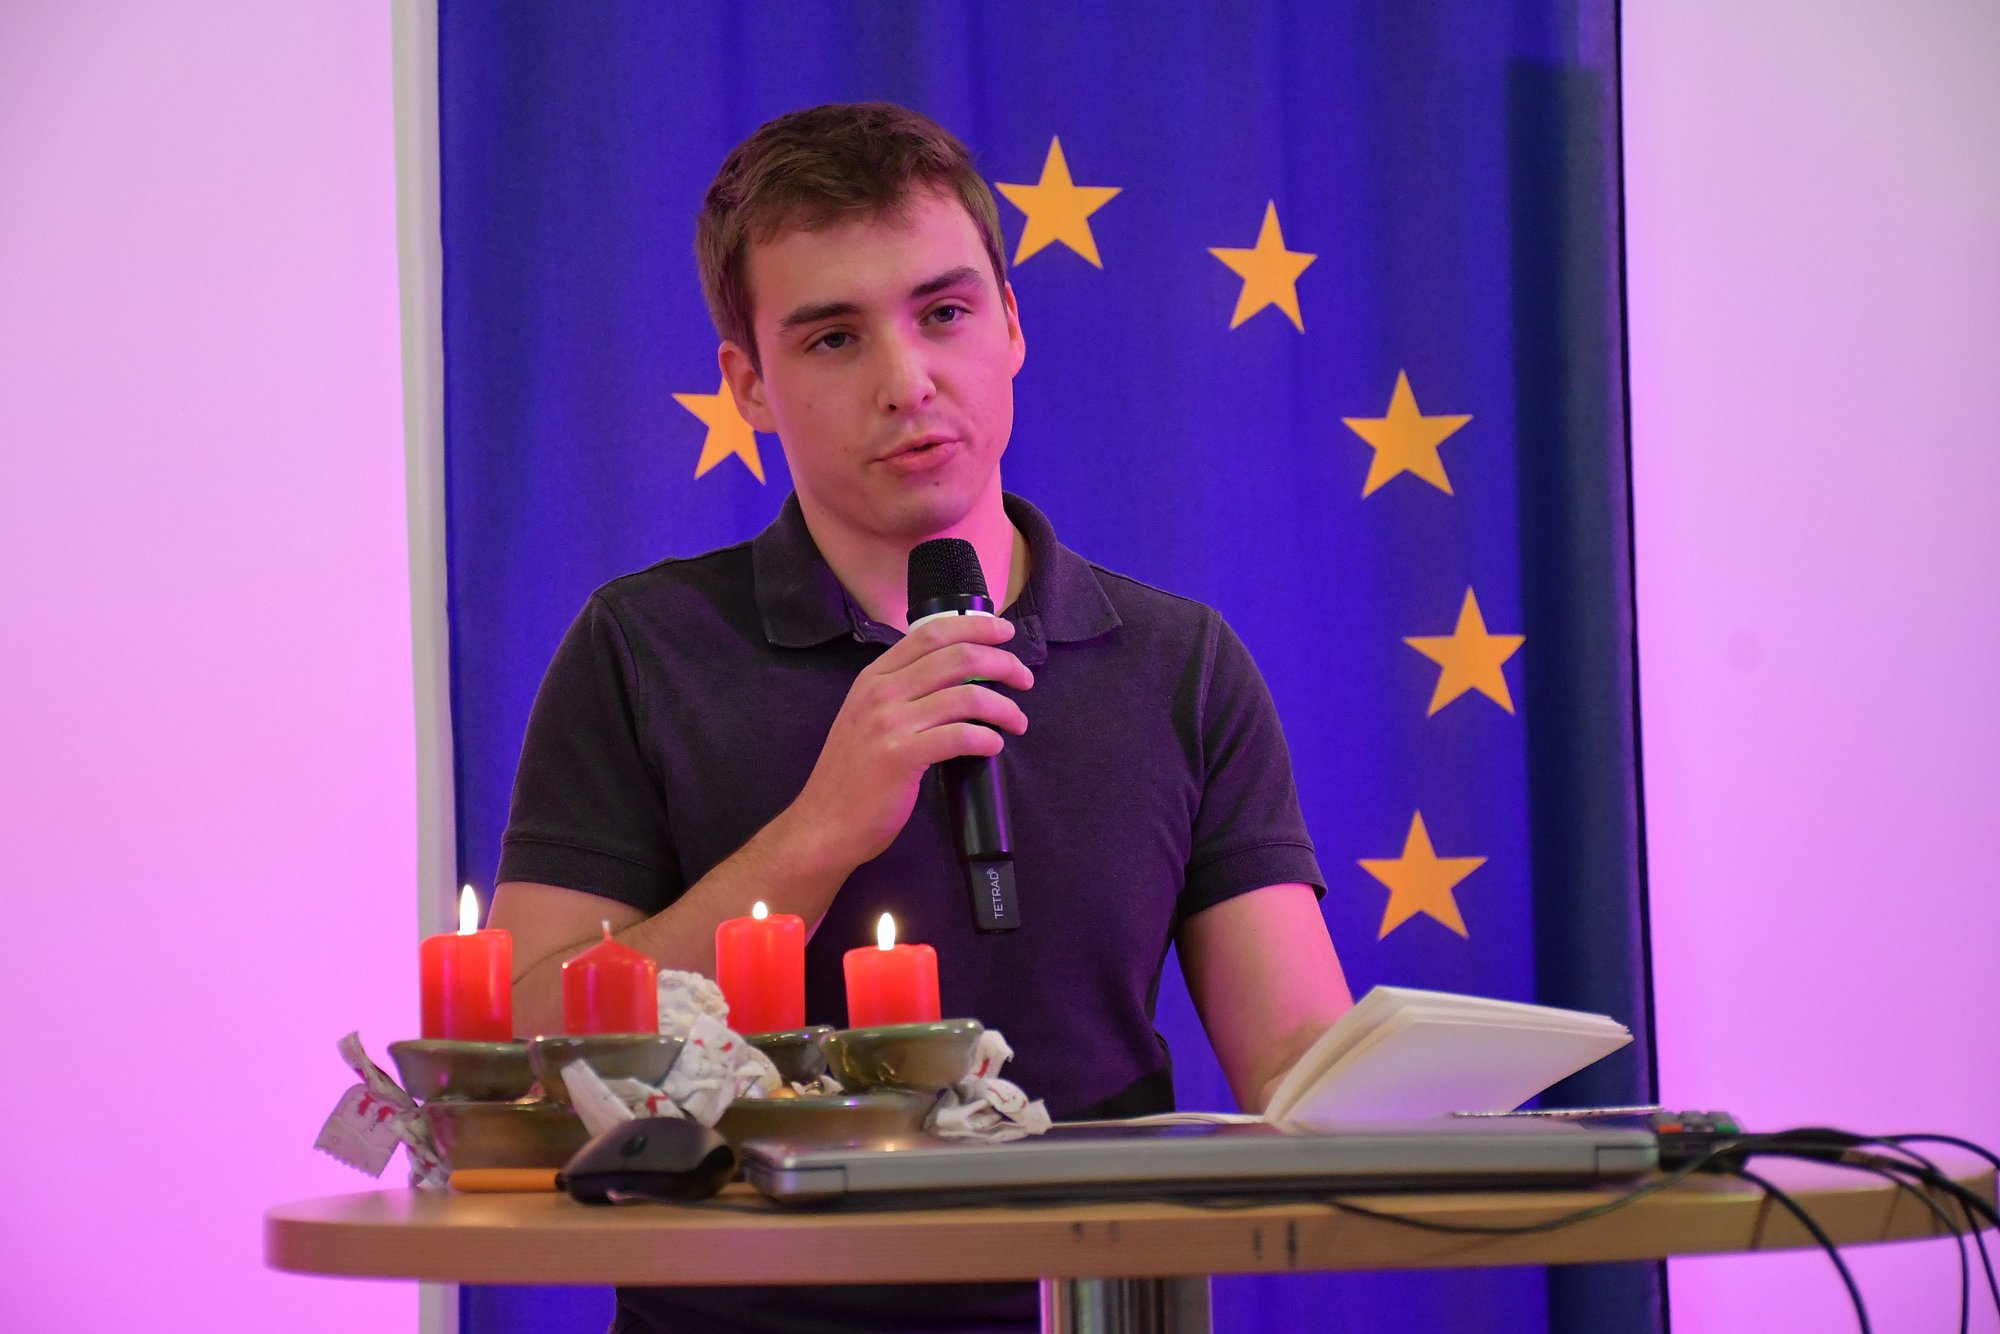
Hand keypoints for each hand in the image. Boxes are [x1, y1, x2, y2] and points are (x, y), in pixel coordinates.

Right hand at [784, 614, 1032, 872]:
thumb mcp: (868, 716)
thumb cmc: (854, 773)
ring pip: (965, 696)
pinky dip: (987, 738)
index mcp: (874, 676)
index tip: (1004, 632)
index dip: (975, 626)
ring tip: (1018, 721)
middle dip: (1001, 662)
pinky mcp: (901, 757)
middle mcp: (880, 692)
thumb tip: (956, 677)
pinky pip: (959, 736)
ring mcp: (889, 724)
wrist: (824, 822)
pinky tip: (994, 745)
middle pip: (956, 657)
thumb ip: (902, 691)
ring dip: (1003, 706)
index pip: (931, 633)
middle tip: (1023, 678)